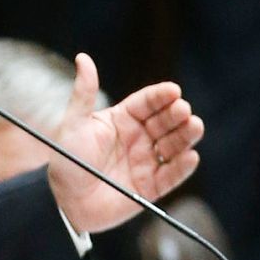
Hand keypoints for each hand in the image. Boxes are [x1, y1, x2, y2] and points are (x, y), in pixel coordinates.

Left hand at [46, 53, 202, 234]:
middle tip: (184, 110)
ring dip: (185, 136)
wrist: (64, 201)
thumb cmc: (67, 160)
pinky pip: (170, 176)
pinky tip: (191, 157)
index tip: (174, 91)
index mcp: (122, 120)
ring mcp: (146, 162)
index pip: (146, 103)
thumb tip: (83, 58)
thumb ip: (84, 93)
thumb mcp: (73, 124)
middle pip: (164, 122)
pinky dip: (182, 167)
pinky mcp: (150, 187)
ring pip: (172, 146)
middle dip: (177, 115)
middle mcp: (138, 138)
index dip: (161, 96)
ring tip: (195, 127)